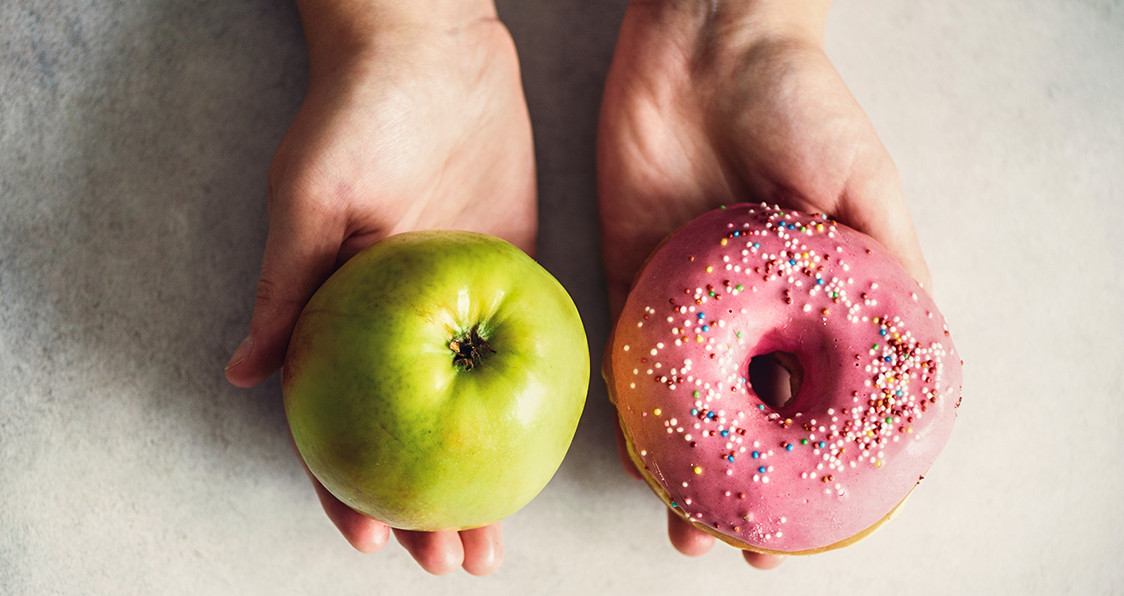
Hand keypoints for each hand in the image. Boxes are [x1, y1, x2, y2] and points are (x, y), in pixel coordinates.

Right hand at [224, 0, 534, 574]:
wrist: (431, 47)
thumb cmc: (355, 114)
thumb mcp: (310, 199)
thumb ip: (285, 288)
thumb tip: (241, 374)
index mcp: (343, 315)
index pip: (339, 422)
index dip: (349, 487)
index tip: (375, 540)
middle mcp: (401, 322)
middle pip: (412, 434)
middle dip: (428, 506)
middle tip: (456, 562)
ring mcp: (460, 302)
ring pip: (469, 411)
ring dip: (481, 478)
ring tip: (497, 541)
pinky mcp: (512, 271)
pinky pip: (522, 353)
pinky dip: (526, 408)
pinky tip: (542, 454)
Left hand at [597, 0, 927, 568]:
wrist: (709, 44)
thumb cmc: (803, 107)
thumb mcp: (867, 192)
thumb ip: (891, 272)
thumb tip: (917, 360)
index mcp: (810, 299)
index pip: (814, 403)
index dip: (813, 470)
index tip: (807, 528)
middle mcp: (748, 310)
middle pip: (742, 416)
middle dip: (736, 484)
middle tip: (726, 539)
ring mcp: (685, 297)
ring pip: (682, 401)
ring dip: (678, 465)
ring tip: (679, 521)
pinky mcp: (627, 272)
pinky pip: (625, 350)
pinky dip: (628, 404)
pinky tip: (633, 452)